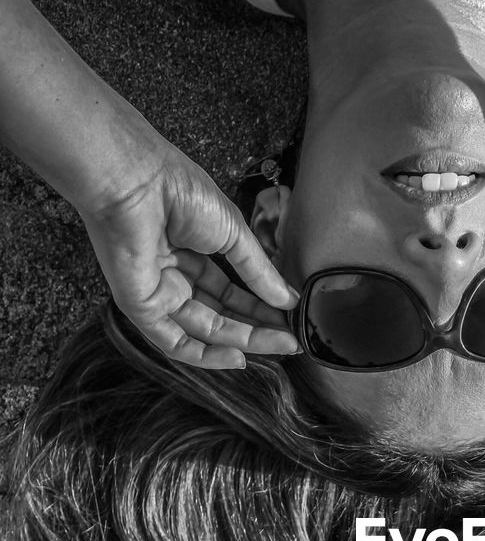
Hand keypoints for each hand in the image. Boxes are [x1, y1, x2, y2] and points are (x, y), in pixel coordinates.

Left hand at [78, 141, 299, 369]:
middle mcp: (172, 276)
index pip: (228, 292)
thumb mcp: (234, 233)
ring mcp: (156, 294)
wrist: (136, 182)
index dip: (261, 306)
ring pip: (204, 331)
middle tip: (292, 340)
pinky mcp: (141, 308)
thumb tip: (289, 299)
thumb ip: (259, 272)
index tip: (291, 316)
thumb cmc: (179, 191)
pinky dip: (207, 357)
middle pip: (220, 315)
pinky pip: (174, 343)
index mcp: (190, 252)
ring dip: (245, 341)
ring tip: (282, 345)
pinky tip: (240, 358)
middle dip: (258, 328)